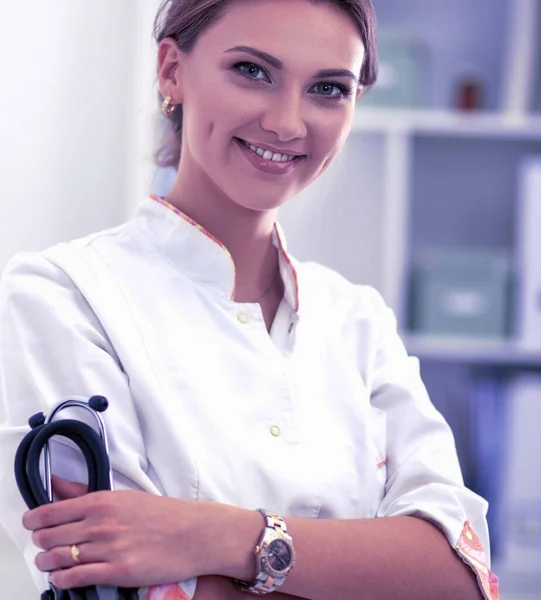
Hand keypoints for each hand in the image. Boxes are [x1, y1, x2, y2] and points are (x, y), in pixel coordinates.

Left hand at [22, 476, 230, 589]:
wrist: (193, 533)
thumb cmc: (162, 514)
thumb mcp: (124, 497)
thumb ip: (87, 495)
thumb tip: (57, 485)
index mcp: (102, 502)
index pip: (51, 512)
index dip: (34, 521)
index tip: (30, 524)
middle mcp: (101, 524)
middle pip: (49, 537)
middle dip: (40, 543)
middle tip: (42, 544)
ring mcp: (108, 549)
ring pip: (59, 559)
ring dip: (47, 562)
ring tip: (48, 562)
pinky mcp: (118, 572)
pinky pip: (76, 578)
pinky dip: (62, 579)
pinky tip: (62, 576)